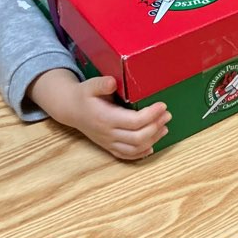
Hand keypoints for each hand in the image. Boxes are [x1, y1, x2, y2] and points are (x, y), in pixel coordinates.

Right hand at [29, 69, 170, 159]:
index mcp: (105, 118)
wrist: (70, 110)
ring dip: (153, 139)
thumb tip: (112, 82)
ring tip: (164, 127)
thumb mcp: (90, 85)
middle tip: (167, 115)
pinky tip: (152, 146)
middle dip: (156, 127)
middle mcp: (107, 133)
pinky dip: (141, 153)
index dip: (151, 115)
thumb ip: (101, 84)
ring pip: (134, 149)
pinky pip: (126, 155)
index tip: (162, 105)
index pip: (134, 121)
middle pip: (137, 138)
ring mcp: (108, 142)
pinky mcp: (109, 146)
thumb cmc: (84, 95)